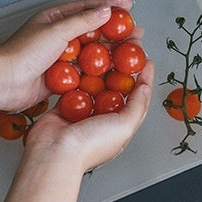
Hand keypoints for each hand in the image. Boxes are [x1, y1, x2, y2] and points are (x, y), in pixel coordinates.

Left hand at [0, 0, 134, 111]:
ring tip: (129, 55)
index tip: (128, 6)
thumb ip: (83, 21)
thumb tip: (105, 10)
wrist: (5, 82)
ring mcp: (59, 56)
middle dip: (115, 32)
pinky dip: (97, 73)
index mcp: (55, 18)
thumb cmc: (23, 53)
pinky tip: (111, 76)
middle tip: (135, 34)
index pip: (88, 8)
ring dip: (109, 54)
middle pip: (92, 31)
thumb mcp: (57, 31)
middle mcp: (58, 35)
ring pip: (90, 53)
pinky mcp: (60, 76)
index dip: (110, 6)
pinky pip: (83, 72)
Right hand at [22, 59, 153, 174]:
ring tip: (103, 49)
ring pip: (95, 83)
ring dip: (99, 68)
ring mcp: (85, 111)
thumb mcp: (124, 127)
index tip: (146, 60)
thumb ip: (137, 106)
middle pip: (116, 86)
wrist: (55, 152)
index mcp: (120, 126)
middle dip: (121, 67)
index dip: (143, 78)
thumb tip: (145, 86)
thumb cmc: (90, 146)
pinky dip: (77, 74)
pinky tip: (82, 60)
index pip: (137, 97)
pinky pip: (74, 85)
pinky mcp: (66, 105)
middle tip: (123, 49)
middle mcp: (103, 118)